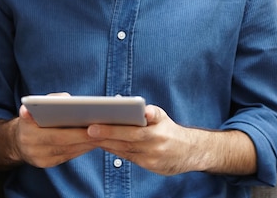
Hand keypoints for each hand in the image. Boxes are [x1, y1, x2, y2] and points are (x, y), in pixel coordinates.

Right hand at [11, 104, 98, 167]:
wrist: (17, 140)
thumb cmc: (32, 118)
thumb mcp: (36, 105)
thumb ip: (51, 100)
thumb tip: (66, 99)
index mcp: (28, 131)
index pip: (56, 135)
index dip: (75, 132)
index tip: (91, 126)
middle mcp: (32, 148)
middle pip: (64, 144)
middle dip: (85, 138)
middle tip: (104, 131)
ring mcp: (40, 159)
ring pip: (68, 152)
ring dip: (87, 144)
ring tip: (103, 135)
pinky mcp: (47, 164)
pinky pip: (68, 156)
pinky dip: (82, 148)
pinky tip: (94, 141)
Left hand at [85, 105, 205, 175]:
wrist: (190, 152)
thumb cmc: (170, 130)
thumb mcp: (164, 118)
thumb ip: (153, 113)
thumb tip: (145, 110)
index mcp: (158, 133)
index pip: (131, 132)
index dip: (112, 130)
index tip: (94, 126)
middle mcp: (155, 147)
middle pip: (125, 143)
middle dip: (104, 137)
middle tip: (86, 131)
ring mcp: (151, 159)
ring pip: (124, 151)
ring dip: (106, 144)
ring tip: (89, 136)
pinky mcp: (150, 166)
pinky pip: (128, 157)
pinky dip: (115, 150)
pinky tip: (104, 144)